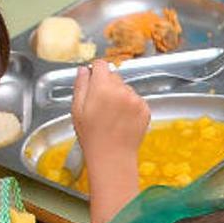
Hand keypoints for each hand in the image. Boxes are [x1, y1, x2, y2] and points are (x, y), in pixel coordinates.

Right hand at [72, 60, 149, 222]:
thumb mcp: (77, 110)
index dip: (96, 70)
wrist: (112, 157)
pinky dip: (130, 106)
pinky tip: (122, 120)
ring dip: (120, 95)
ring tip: (112, 115)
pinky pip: (137, 100)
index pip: (102, 64)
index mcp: (103, 87)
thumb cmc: (92, 136)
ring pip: (126, 88)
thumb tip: (83, 70)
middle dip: (107, 85)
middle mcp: (122, 90)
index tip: (93, 78)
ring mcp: (136, 100)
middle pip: (114, 76)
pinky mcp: (146, 109)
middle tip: (101, 104)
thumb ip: (81, 85)